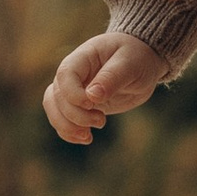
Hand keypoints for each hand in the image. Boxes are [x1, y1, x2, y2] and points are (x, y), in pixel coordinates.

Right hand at [45, 30, 167, 144]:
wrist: (142, 61)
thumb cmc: (136, 56)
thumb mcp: (130, 63)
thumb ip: (111, 77)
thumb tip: (92, 96)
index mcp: (83, 57)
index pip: (65, 75)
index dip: (73, 94)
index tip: (92, 104)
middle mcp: (73, 73)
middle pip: (57, 96)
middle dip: (75, 115)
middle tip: (101, 121)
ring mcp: (74, 89)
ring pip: (54, 109)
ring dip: (67, 127)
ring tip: (88, 137)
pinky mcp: (80, 104)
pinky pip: (63, 118)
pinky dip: (69, 132)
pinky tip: (86, 139)